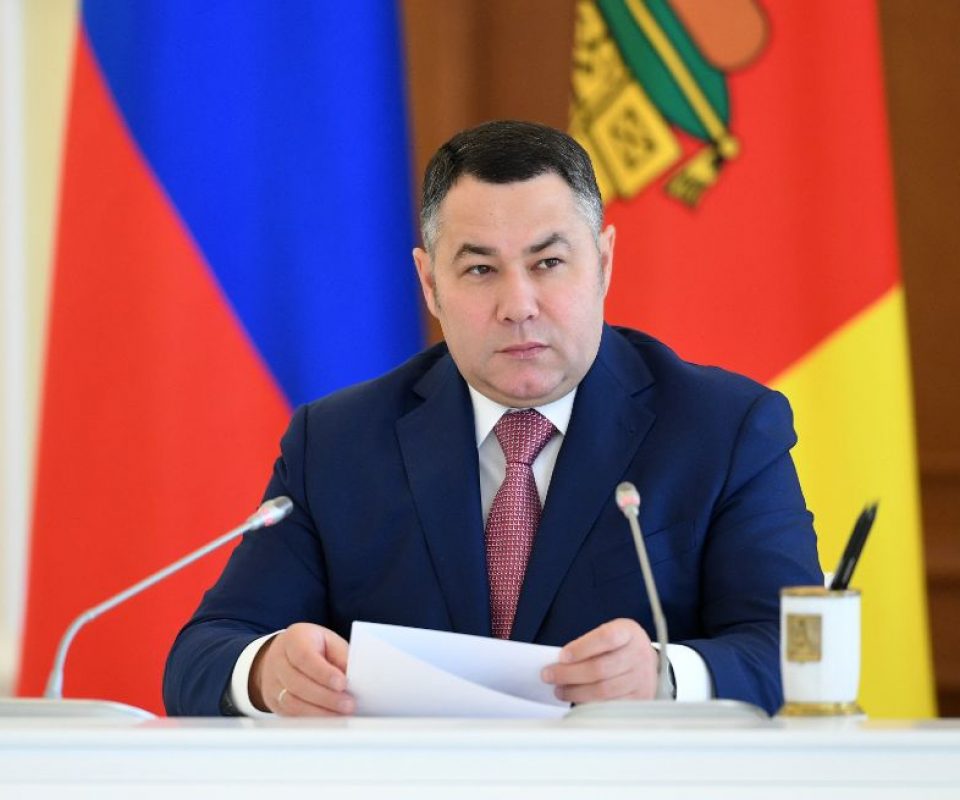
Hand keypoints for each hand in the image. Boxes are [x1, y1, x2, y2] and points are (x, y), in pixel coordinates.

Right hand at [249, 622, 354, 715]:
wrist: (284, 654)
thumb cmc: (313, 646)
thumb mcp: (329, 642)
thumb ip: (341, 656)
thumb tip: (356, 677)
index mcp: (294, 639)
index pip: (304, 656)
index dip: (323, 672)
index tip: (343, 684)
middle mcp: (278, 661)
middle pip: (297, 683)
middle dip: (326, 696)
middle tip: (348, 704)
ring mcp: (273, 683)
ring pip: (292, 702)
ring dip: (319, 712)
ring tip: (340, 715)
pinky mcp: (274, 702)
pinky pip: (290, 714)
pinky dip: (311, 719)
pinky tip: (327, 720)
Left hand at [541, 618, 657, 703]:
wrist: (646, 660)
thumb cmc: (620, 645)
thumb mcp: (609, 633)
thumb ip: (588, 644)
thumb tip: (559, 661)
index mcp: (628, 632)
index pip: (605, 638)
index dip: (582, 647)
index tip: (561, 656)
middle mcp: (638, 654)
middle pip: (600, 668)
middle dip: (569, 674)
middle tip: (549, 675)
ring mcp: (641, 678)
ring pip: (603, 690)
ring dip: (576, 692)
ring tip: (559, 690)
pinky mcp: (640, 698)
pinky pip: (610, 705)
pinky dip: (590, 704)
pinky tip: (577, 700)